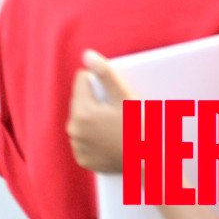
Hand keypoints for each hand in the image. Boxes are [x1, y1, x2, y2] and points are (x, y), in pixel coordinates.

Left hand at [67, 51, 129, 174]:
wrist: (144, 163)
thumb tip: (87, 55)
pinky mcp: (82, 158)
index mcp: (81, 112)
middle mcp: (74, 131)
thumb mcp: (124, 97)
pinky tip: (110, 136)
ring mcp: (77, 146)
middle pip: (80, 100)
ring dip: (94, 116)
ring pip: (82, 118)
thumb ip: (105, 74)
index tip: (114, 93)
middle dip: (95, 99)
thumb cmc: (138, 127)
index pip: (81, 80)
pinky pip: (84, 138)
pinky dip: (94, 134)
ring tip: (116, 123)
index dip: (99, 81)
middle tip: (118, 108)